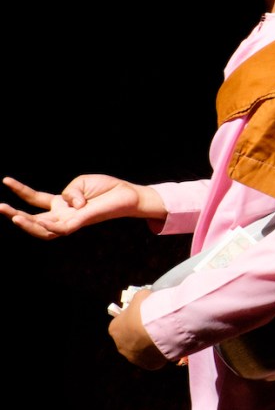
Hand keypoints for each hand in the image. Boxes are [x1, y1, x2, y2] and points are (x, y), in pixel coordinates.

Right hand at [1, 174, 159, 238]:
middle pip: (35, 218)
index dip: (21, 190)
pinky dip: (44, 225)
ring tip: (12, 216)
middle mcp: (63, 215)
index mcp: (61, 203)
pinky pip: (58, 229)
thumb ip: (69, 192)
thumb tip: (69, 205)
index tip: (5, 180)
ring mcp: (70, 221)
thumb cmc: (106, 189)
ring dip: (26, 223)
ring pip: (43, 228)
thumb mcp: (81, 184)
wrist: (128, 195)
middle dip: (15, 214)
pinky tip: (33, 220)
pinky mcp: (79, 223)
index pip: (36, 199)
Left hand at [108, 289, 167, 369]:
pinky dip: (158, 354)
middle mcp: (120, 345)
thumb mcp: (142, 296)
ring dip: (148, 345)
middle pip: (130, 339)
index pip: (121, 324)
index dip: (133, 319)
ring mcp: (133, 357)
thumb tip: (145, 298)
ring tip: (163, 336)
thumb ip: (140, 299)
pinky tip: (167, 346)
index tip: (144, 316)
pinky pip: (153, 358)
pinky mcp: (148, 365)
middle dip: (139, 334)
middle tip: (154, 326)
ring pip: (141, 350)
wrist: (161, 328)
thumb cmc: (147, 310)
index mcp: (115, 329)